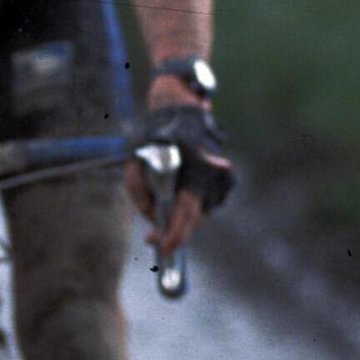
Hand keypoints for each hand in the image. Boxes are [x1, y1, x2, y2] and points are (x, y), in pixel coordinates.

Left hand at [125, 98, 233, 253]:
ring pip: (198, 213)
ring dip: (178, 217)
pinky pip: (202, 205)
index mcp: (196, 167)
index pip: (188, 211)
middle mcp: (216, 176)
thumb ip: (137, 187)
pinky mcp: (224, 184)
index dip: (177, 233)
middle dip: (173, 231)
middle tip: (151, 238)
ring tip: (160, 202)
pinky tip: (174, 194)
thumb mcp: (135, 156)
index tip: (165, 247)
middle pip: (194, 218)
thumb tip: (150, 214)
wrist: (182, 112)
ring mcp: (223, 181)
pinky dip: (186, 207)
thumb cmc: (157, 133)